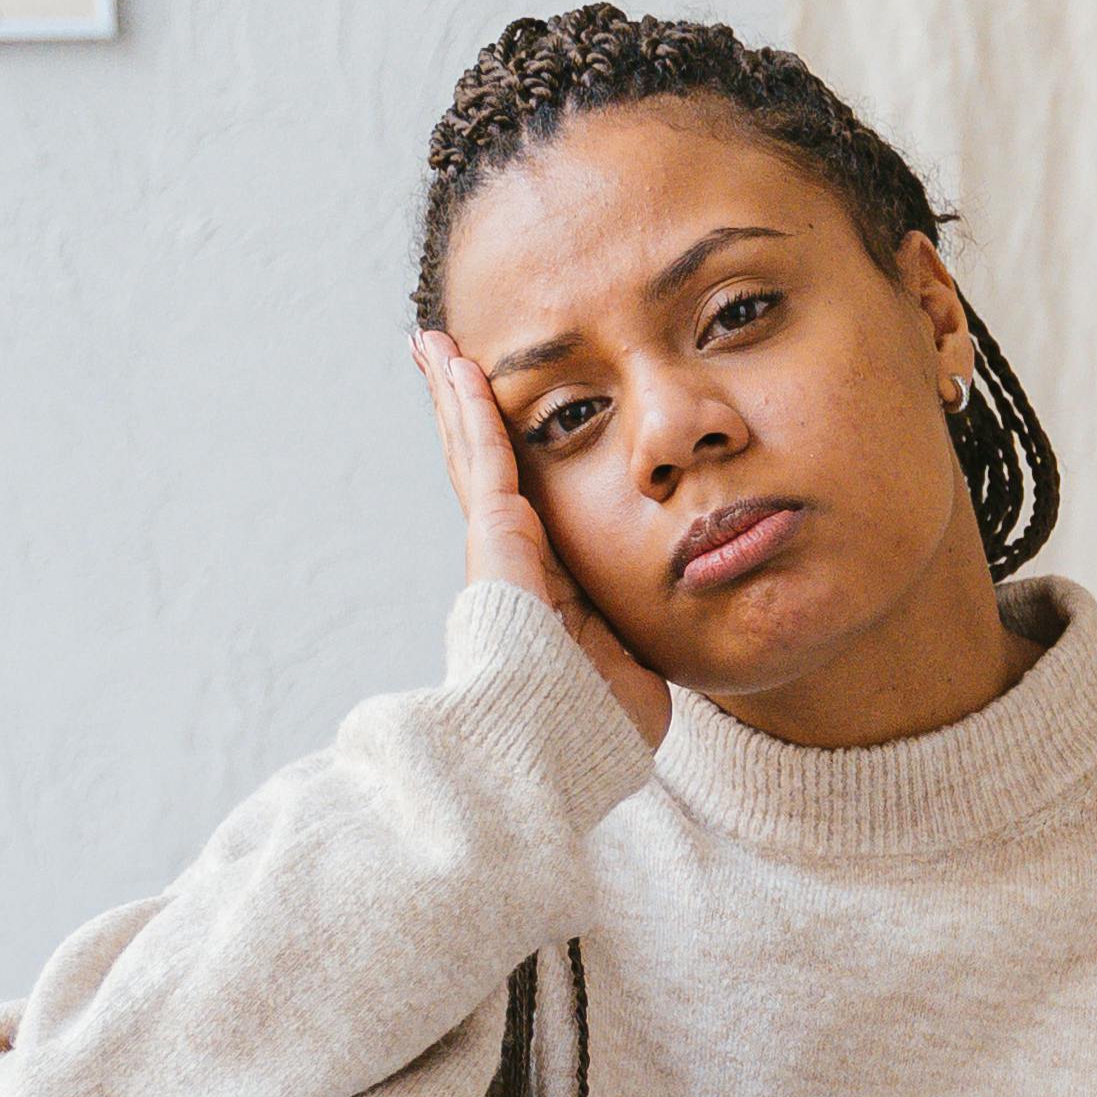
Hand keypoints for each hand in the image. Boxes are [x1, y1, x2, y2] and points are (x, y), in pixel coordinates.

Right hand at [413, 331, 668, 747]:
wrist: (556, 751)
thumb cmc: (593, 732)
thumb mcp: (625, 671)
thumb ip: (631, 640)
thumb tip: (660, 635)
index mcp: (545, 589)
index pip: (525, 508)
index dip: (512, 464)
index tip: (507, 429)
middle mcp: (513, 563)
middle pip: (485, 469)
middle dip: (467, 415)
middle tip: (447, 362)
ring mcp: (496, 549)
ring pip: (475, 453)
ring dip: (456, 396)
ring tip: (436, 345)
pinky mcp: (494, 538)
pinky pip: (485, 457)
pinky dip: (469, 406)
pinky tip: (455, 362)